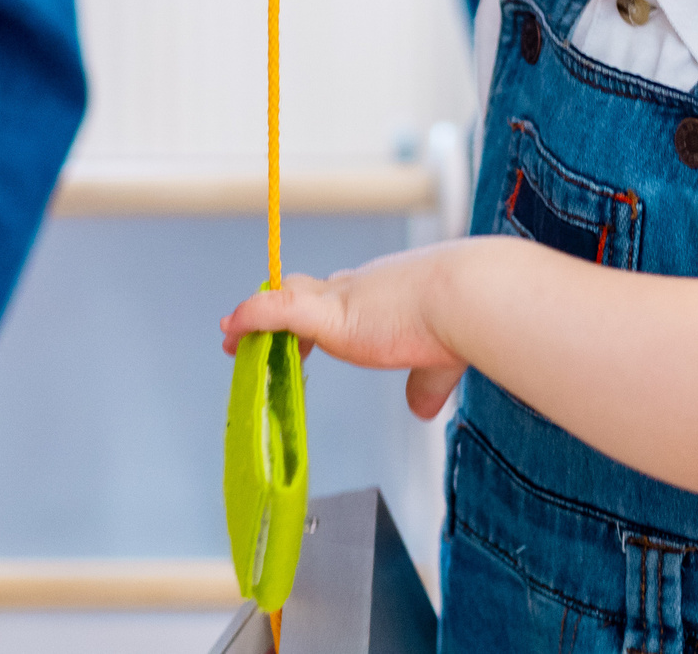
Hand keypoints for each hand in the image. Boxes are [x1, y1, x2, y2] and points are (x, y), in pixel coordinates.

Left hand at [221, 247, 471, 419]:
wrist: (465, 299)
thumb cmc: (462, 320)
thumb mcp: (441, 357)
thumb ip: (427, 382)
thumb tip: (422, 408)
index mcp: (384, 292)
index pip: (339, 295)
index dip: (317, 310)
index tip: (304, 333)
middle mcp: (357, 288)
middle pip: (305, 291)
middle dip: (281, 310)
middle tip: (259, 334)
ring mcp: (338, 298)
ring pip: (283, 297)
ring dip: (257, 319)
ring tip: (233, 337)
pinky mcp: (326, 313)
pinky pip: (272, 310)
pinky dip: (249, 319)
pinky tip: (232, 331)